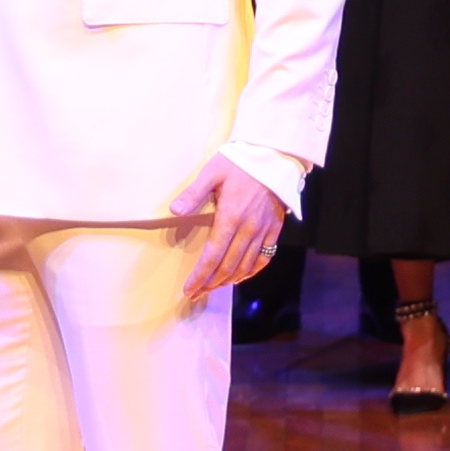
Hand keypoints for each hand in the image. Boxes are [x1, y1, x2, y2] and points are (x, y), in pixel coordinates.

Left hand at [171, 157, 289, 298]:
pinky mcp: (275, 229)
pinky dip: (251, 272)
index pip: (213, 256)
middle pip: (228, 266)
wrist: (274, 157)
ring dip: (228, 281)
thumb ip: (193, 193)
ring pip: (246, 266)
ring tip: (213, 287)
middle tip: (196, 293)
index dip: (200, 276)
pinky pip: (264, 258)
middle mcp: (248, 229)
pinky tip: (240, 277)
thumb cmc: (240, 162)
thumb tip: (175, 211)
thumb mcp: (212, 172)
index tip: (189, 289)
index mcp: (230, 216)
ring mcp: (264, 231)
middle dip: (210, 283)